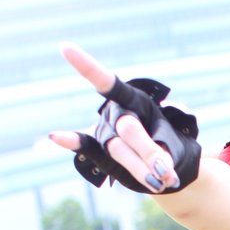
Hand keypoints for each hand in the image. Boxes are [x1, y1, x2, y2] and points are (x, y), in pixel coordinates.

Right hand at [49, 44, 198, 192]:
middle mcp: (116, 113)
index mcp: (134, 100)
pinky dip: (73, 142)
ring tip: (163, 181)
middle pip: (128, 128)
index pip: (108, 82)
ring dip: (141, 168)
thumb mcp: (173, 146)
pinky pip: (87, 148)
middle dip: (149, 151)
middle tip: (167, 172)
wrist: (169, 171)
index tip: (64, 48)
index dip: (87, 66)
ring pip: (119, 149)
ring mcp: (106, 133)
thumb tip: (154, 171)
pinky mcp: (102, 154)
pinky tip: (56, 136)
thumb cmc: (173, 149)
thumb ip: (162, 154)